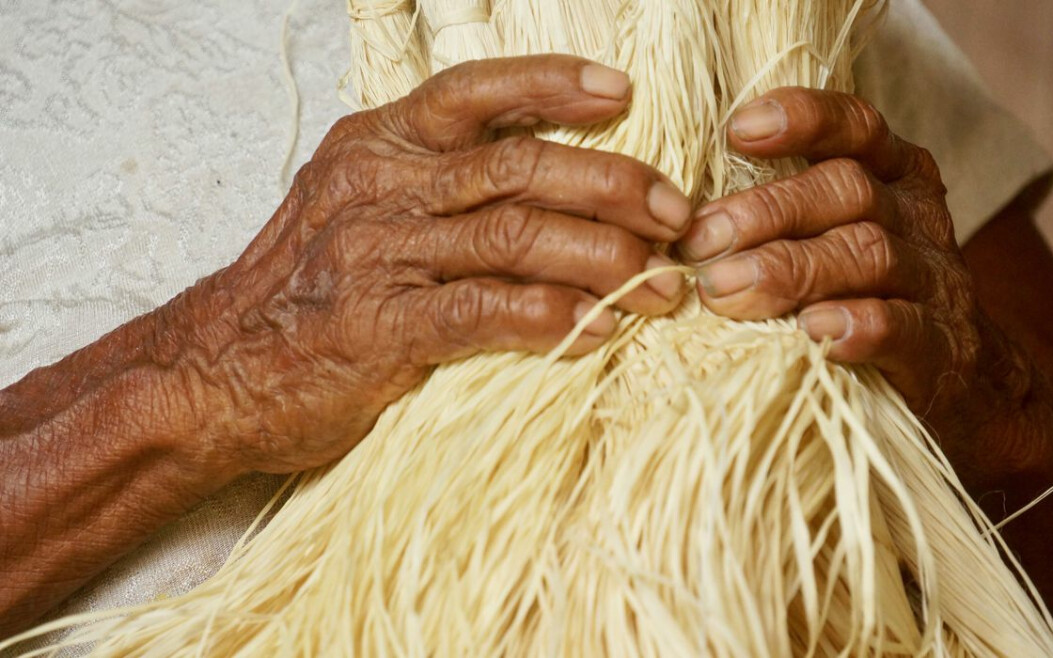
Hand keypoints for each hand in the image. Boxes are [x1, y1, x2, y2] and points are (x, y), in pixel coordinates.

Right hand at [156, 55, 689, 475]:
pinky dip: (554, 318)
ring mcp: (378, 255)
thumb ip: (429, 185)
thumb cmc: (300, 292)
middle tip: (675, 213)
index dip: (553, 84)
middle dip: (613, 183)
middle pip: (519, 166)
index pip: (473, 92)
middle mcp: (378, 187)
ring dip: (605, 258)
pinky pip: (489, 311)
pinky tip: (598, 331)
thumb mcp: (351, 208)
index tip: (621, 96)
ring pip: (517, 236)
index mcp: (374, 145)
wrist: (214, 373)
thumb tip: (540, 180)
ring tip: (661, 284)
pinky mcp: (381, 328)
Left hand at [676, 87, 1030, 473]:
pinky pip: (905, 327)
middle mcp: (916, 217)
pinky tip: (814, 331)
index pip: (855, 127)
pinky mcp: (941, 348)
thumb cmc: (864, 297)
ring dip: (791, 269)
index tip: (737, 130)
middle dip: (766, 211)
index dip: (802, 120)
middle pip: (847, 190)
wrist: (961, 383)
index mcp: (891, 177)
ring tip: (726, 290)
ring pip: (869, 254)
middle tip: (700, 241)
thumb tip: (673, 220)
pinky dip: (859, 325)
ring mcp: (934, 281)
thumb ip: (776, 218)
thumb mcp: (830, 240)